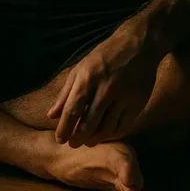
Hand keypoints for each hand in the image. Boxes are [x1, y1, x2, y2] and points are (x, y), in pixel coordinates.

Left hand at [47, 30, 158, 147]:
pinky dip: (112, 135)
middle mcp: (106, 89)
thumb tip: (51, 116)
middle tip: (73, 144)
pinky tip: (105, 134)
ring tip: (88, 141)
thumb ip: (65, 93)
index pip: (72, 111)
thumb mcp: (80, 69)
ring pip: (106, 129)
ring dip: (95, 139)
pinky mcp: (138, 103)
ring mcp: (123, 97)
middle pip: (89, 124)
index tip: (60, 140)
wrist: (138, 46)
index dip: (64, 129)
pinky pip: (123, 127)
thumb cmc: (104, 57)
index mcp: (88, 78)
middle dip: (78, 138)